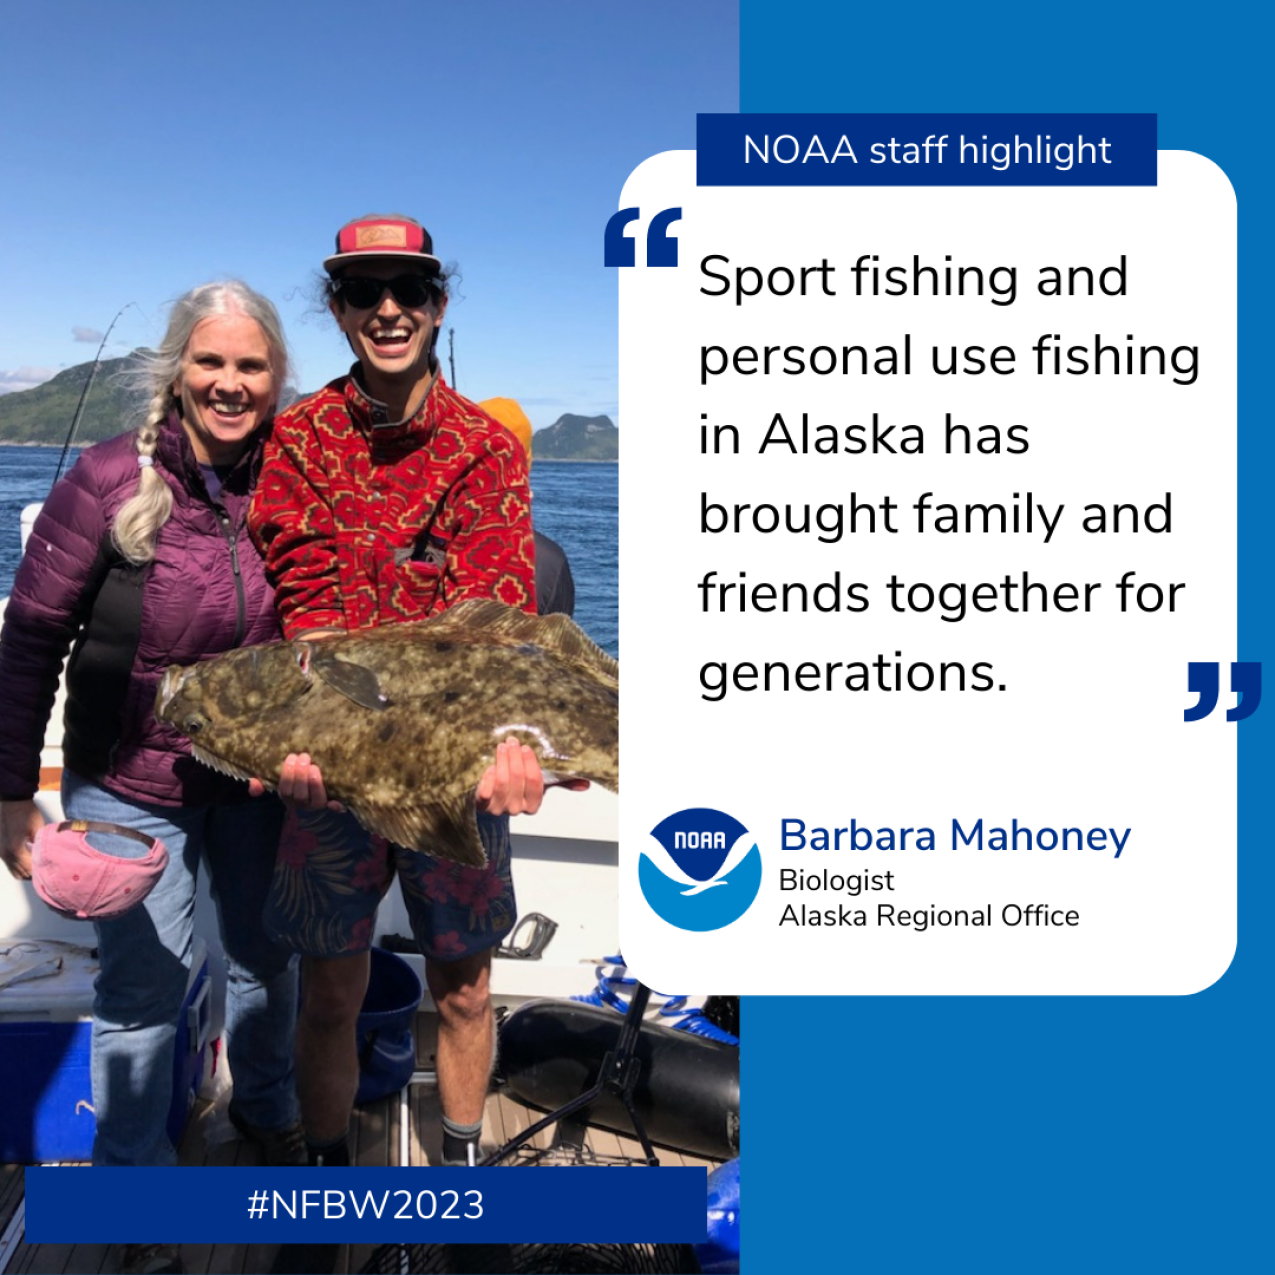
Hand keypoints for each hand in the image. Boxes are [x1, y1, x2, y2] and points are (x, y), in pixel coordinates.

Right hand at [1, 799, 43, 880]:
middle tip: (46, 869)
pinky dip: (18, 866)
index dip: (40, 872)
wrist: (12, 802)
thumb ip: (40, 846)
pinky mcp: (0, 849)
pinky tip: (29, 860)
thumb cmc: (27, 814)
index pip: (29, 870)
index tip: (50, 870)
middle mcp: (6, 855)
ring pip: (14, 870)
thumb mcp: (38, 829)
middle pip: (21, 873)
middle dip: (33, 873)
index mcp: (16, 850)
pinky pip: (9, 864)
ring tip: (38, 866)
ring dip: (25, 871)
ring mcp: (1, 853)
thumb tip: (46, 858)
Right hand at [248, 753, 343, 811]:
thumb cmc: (297, 778)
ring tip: (314, 766)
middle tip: (304, 756)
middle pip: (300, 795)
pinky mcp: (335, 805)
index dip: (287, 776)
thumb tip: (253, 785)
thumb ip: (263, 782)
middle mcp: (304, 804)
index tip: (291, 757)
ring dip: (315, 783)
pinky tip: (335, 801)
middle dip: (300, 775)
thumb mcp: (279, 778)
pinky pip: (337, 809)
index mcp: (289, 797)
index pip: (285, 791)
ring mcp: (319, 805)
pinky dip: (337, 806)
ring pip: (316, 800)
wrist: (321, 785)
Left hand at [475, 738, 589, 816]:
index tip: (526, 747)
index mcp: (532, 805)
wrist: (490, 804)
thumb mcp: (538, 786)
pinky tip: (490, 766)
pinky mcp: (481, 805)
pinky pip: (484, 792)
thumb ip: (560, 783)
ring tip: (502, 747)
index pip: (535, 783)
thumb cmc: (517, 790)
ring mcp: (498, 808)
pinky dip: (488, 778)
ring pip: (502, 782)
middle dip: (515, 757)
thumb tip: (586, 784)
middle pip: (517, 779)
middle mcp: (516, 809)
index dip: (530, 764)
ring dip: (502, 761)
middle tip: (512, 741)